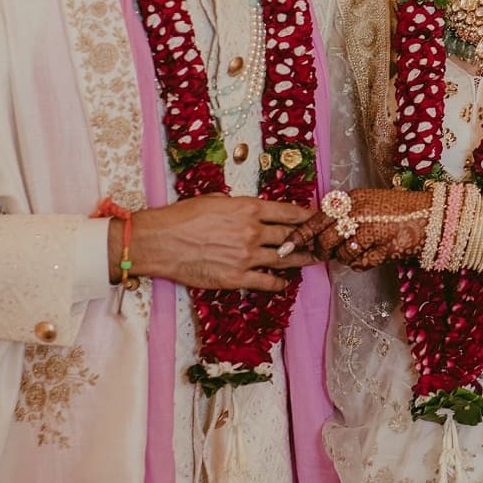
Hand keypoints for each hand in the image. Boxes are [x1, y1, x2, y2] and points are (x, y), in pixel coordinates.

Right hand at [108, 195, 319, 292]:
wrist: (161, 241)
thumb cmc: (182, 217)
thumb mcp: (215, 200)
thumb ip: (238, 206)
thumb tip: (249, 212)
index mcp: (247, 208)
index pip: (287, 212)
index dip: (306, 216)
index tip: (317, 217)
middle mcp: (252, 231)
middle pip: (290, 236)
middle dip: (308, 238)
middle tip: (322, 240)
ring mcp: (246, 256)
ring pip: (284, 260)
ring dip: (301, 260)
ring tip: (314, 260)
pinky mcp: (236, 278)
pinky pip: (267, 282)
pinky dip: (279, 283)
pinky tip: (285, 282)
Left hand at [288, 188, 431, 267]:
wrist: (430, 214)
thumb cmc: (396, 209)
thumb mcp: (367, 202)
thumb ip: (344, 213)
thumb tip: (317, 233)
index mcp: (352, 199)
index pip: (317, 218)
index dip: (299, 236)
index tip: (284, 249)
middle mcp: (359, 212)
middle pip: (326, 240)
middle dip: (324, 252)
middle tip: (330, 254)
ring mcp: (373, 229)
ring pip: (343, 254)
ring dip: (347, 258)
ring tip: (360, 250)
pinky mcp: (386, 246)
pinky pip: (362, 263)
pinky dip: (364, 263)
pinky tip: (374, 254)